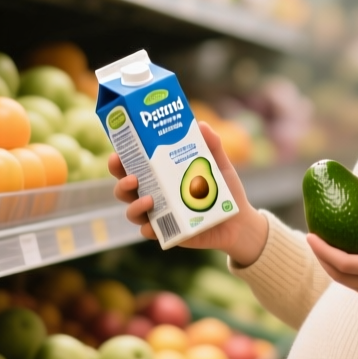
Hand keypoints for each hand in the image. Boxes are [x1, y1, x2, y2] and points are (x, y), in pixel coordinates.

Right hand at [110, 120, 269, 265]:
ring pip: (132, 212)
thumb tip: (201, 125)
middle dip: (121, 182)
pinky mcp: (168, 233)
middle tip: (132, 178)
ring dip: (134, 206)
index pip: (133, 167)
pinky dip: (148, 229)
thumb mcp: (219, 165)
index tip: (118, 153)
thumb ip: (212, 145)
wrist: (239, 221)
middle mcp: (155, 195)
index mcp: (161, 176)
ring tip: (149, 199)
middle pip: (125, 189)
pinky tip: (152, 225)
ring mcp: (160, 215)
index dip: (120, 161)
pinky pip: (149, 233)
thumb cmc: (224, 191)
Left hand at [306, 188, 357, 323]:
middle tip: (313, 239)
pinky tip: (345, 259)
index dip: (324, 251)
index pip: (345, 263)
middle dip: (322, 259)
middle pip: (339, 277)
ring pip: (347, 285)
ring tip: (324, 247)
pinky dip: (347, 275)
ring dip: (332, 267)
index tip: (311, 235)